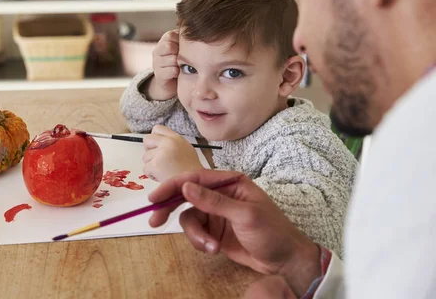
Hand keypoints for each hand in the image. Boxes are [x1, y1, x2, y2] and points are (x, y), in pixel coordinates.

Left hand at [142, 125, 203, 181]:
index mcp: (176, 138)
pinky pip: (145, 169)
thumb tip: (158, 144)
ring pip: (145, 157)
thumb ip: (172, 144)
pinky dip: (152, 175)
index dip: (155, 138)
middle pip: (147, 139)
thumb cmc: (191, 171)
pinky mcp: (155, 165)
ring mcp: (161, 153)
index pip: (157, 128)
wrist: (194, 184)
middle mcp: (168, 142)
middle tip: (157, 159)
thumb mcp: (186, 149)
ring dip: (151, 165)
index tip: (158, 147)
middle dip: (149, 150)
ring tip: (164, 171)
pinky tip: (162, 177)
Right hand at [143, 30, 179, 100]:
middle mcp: (157, 51)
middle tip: (184, 59)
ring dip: (179, 64)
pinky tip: (178, 73)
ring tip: (182, 66)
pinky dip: (177, 72)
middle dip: (179, 53)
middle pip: (169, 46)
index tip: (185, 48)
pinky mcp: (158, 75)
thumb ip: (186, 40)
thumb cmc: (181, 62)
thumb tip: (199, 31)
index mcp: (163, 42)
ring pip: (171, 59)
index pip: (170, 35)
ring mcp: (156, 63)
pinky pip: (172, 71)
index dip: (180, 42)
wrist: (173, 83)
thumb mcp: (183, 49)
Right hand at [148, 170, 321, 296]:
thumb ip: (214, 201)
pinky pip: (195, 233)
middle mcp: (219, 194)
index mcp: (230, 182)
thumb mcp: (244, 215)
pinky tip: (214, 250)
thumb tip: (186, 187)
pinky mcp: (213, 231)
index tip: (154, 198)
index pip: (195, 179)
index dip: (173, 186)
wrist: (285, 261)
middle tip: (154, 221)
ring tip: (210, 247)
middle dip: (170, 208)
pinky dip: (200, 242)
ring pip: (189, 218)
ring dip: (194, 235)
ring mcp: (215, 213)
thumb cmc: (272, 231)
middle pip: (185, 196)